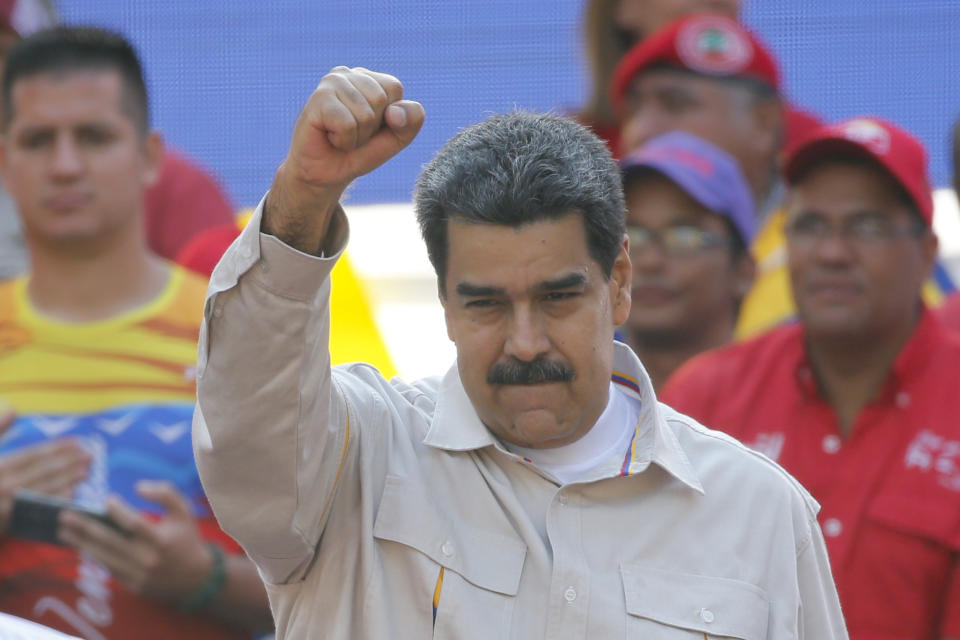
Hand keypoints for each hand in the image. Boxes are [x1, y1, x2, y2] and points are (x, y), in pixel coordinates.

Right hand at [0, 418, 90, 533]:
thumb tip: (13, 410)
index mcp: (0, 466)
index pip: (34, 454)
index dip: (57, 447)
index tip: (78, 442)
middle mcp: (4, 484)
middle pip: (43, 470)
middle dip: (69, 462)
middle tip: (91, 456)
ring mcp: (7, 504)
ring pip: (44, 489)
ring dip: (67, 480)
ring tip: (86, 472)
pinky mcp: (9, 522)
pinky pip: (37, 509)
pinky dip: (56, 500)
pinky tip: (71, 495)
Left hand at [58, 480, 214, 602]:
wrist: (196, 578)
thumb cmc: (187, 539)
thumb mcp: (184, 512)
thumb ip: (165, 493)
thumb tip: (138, 486)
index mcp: (162, 540)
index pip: (134, 523)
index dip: (118, 510)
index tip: (106, 498)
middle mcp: (148, 559)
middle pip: (110, 542)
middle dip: (85, 528)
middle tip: (65, 516)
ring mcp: (138, 575)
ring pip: (103, 557)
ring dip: (81, 543)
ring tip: (63, 531)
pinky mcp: (131, 585)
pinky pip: (107, 569)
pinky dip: (93, 556)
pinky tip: (81, 545)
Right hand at [264, 66, 424, 253]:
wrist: (323, 175)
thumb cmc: (359, 152)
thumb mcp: (396, 138)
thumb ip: (411, 121)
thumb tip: (395, 112)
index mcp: (371, 78)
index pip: (395, 89)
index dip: (389, 118)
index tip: (370, 128)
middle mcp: (349, 73)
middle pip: (380, 100)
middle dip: (371, 128)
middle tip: (352, 133)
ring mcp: (332, 82)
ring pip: (365, 115)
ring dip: (356, 137)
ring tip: (340, 136)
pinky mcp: (319, 98)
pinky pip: (347, 125)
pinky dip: (344, 140)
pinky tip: (330, 137)